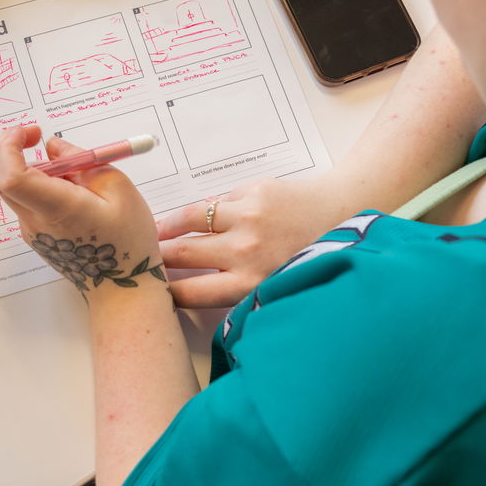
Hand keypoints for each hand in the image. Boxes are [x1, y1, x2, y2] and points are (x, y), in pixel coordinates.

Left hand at [0, 125, 166, 297]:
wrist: (122, 288)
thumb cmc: (127, 241)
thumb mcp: (118, 188)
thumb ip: (82, 161)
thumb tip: (53, 146)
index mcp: (56, 208)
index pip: (9, 177)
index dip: (8, 147)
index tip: (29, 132)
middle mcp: (34, 221)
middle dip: (9, 146)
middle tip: (35, 134)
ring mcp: (31, 230)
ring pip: (12, 186)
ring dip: (29, 165)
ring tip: (70, 169)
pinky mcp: (35, 234)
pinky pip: (27, 199)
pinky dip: (39, 183)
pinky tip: (71, 187)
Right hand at [157, 175, 345, 307]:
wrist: (344, 211)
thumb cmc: (313, 254)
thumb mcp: (276, 284)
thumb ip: (239, 286)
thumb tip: (196, 285)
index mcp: (251, 283)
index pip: (190, 293)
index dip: (166, 294)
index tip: (154, 293)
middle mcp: (245, 252)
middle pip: (181, 256)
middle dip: (157, 260)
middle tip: (141, 261)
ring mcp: (246, 218)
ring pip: (188, 221)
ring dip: (166, 228)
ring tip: (153, 232)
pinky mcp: (251, 191)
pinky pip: (216, 202)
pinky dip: (208, 211)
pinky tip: (200, 217)